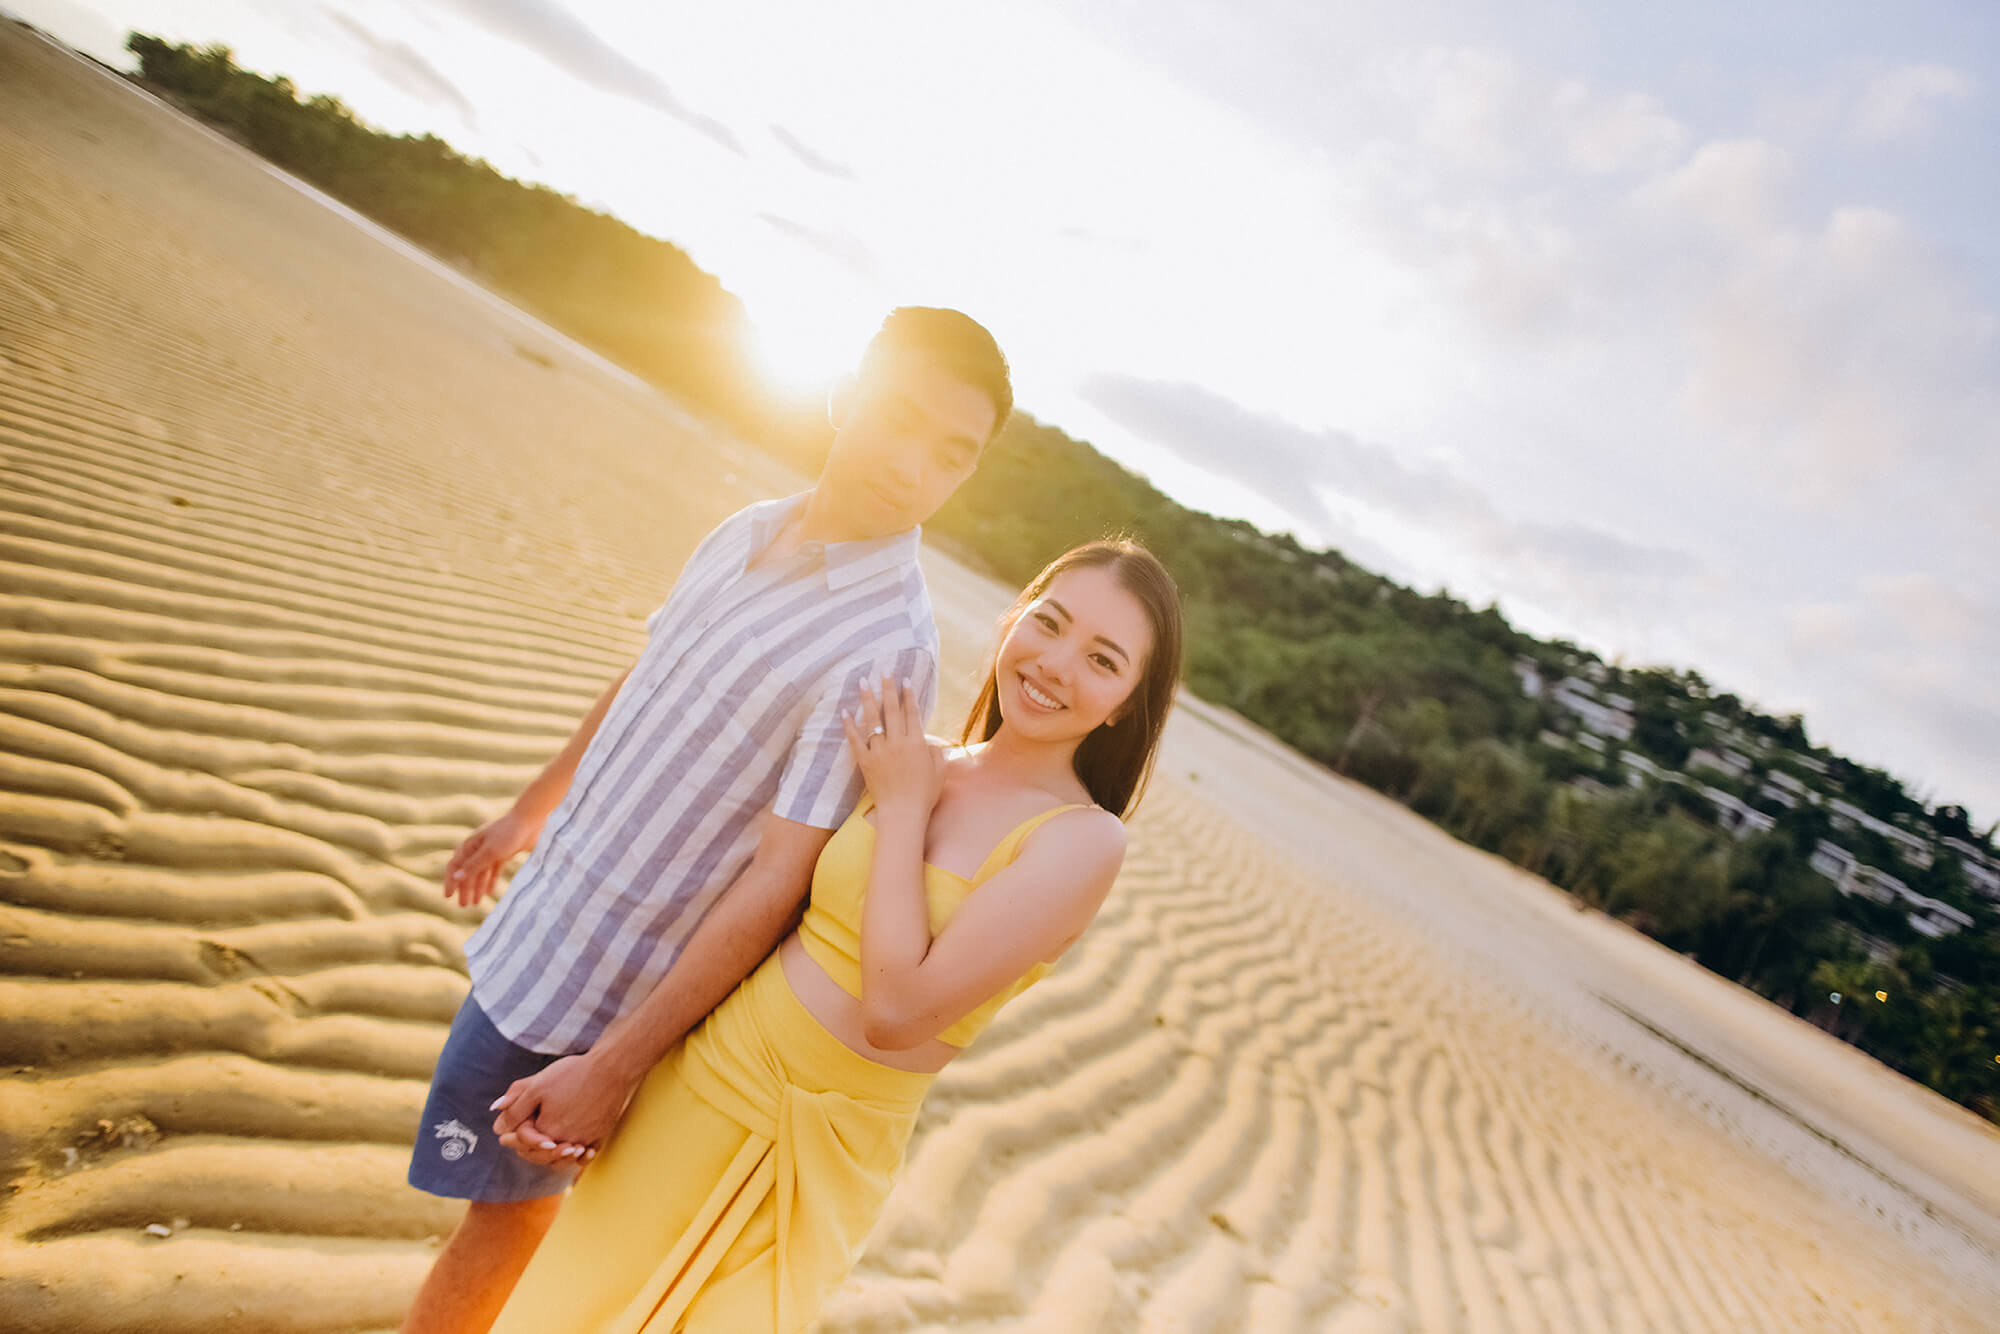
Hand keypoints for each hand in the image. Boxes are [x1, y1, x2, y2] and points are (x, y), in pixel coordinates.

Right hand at [443, 809, 539, 906]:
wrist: (530, 821)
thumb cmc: (508, 834)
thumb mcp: (490, 851)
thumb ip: (473, 865)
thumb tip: (455, 878)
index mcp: (470, 845)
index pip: (455, 865)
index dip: (450, 881)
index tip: (448, 896)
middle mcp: (478, 848)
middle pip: (467, 871)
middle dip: (464, 888)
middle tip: (463, 906)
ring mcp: (491, 851)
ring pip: (480, 872)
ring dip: (476, 887)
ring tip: (475, 903)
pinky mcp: (504, 853)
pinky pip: (493, 870)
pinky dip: (490, 881)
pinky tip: (489, 892)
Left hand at [490, 1052, 633, 1165]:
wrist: (611, 1068)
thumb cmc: (573, 1074)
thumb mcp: (537, 1086)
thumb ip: (515, 1107)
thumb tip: (496, 1126)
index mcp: (546, 1131)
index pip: (523, 1143)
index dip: (512, 1139)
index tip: (505, 1137)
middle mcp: (566, 1141)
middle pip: (543, 1155)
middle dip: (531, 1149)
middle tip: (524, 1141)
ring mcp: (585, 1140)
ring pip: (563, 1157)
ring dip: (553, 1156)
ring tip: (548, 1147)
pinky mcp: (601, 1135)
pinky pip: (585, 1154)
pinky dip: (577, 1155)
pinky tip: (574, 1149)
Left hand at [842, 675, 945, 816]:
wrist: (903, 813)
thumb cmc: (925, 795)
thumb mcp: (940, 772)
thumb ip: (936, 753)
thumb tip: (929, 742)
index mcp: (917, 743)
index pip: (912, 713)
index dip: (909, 695)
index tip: (905, 680)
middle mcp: (898, 743)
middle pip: (892, 710)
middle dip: (888, 688)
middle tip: (883, 671)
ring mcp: (880, 751)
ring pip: (873, 720)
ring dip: (868, 699)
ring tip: (863, 682)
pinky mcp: (866, 762)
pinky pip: (855, 740)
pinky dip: (849, 726)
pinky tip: (844, 712)